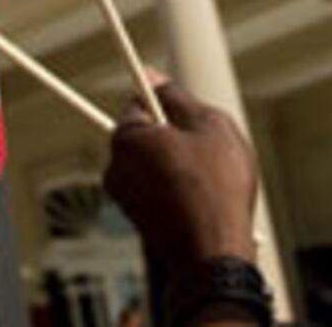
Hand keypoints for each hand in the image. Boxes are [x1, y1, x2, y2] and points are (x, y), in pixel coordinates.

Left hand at [102, 75, 259, 266]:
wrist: (214, 253)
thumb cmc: (216, 188)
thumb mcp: (209, 125)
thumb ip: (178, 97)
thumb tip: (153, 77)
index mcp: (126, 138)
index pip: (139, 101)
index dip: (168, 99)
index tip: (188, 107)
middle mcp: (115, 167)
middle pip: (147, 134)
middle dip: (176, 135)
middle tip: (209, 145)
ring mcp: (124, 198)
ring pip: (154, 163)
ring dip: (179, 163)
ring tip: (212, 176)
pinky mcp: (137, 220)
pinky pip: (158, 190)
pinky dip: (178, 189)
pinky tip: (204, 198)